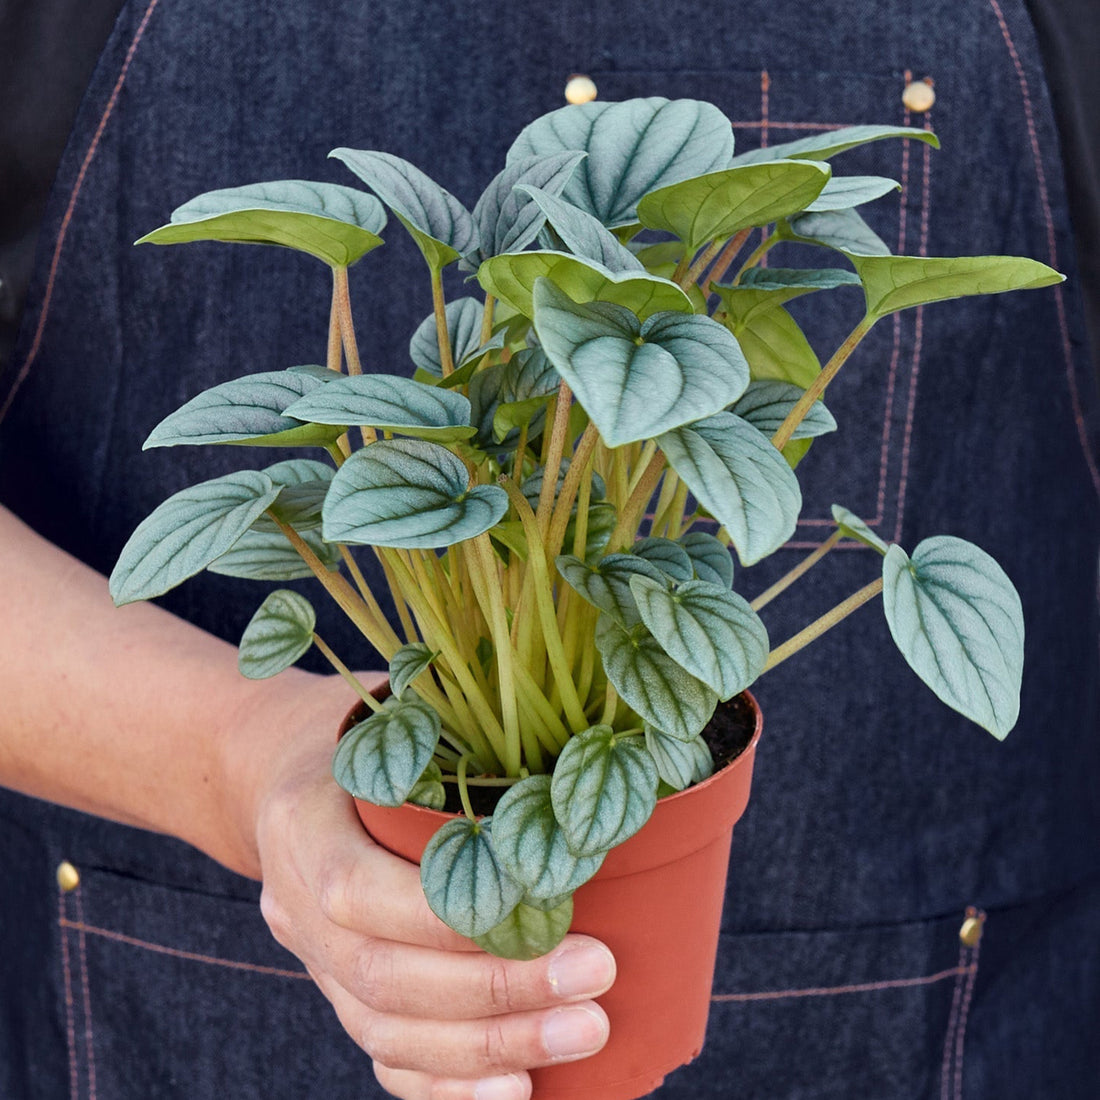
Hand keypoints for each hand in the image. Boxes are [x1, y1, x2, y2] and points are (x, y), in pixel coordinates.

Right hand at [241, 674, 615, 1099]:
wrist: (277, 773)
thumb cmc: (357, 729)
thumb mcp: (388, 708)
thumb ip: (451, 737)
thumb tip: (572, 754)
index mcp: (301, 822)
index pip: (359, 890)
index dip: (451, 919)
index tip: (560, 916)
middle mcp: (295, 903)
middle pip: (383, 977)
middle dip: (499, 992)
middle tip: (596, 980)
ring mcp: (312, 959)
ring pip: (387, 1030)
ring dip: (491, 1048)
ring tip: (583, 1034)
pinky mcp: (337, 991)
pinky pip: (384, 1056)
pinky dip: (449, 1085)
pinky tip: (516, 1094)